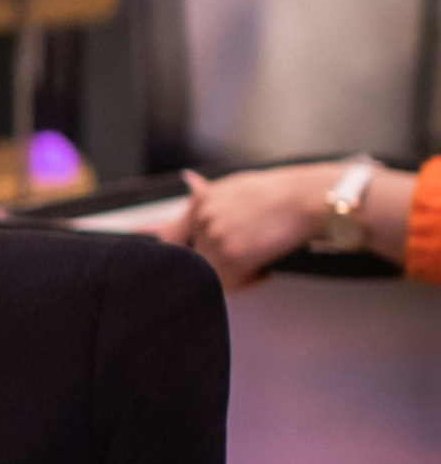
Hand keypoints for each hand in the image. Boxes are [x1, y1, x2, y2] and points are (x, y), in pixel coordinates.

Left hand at [167, 162, 341, 290]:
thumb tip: (188, 179)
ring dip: (234, 275)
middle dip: (214, 265)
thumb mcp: (234, 186)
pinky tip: (264, 270)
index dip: (165, 250)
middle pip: (193, 261)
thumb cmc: (276, 192)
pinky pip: (232, 283)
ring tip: (258, 261)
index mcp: (201, 204)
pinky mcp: (232, 255)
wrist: (302, 199)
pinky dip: (249, 281)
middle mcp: (202, 220)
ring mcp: (215, 238)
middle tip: (241, 262)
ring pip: (212, 274)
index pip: (168, 235)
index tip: (160, 256)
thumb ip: (207, 195)